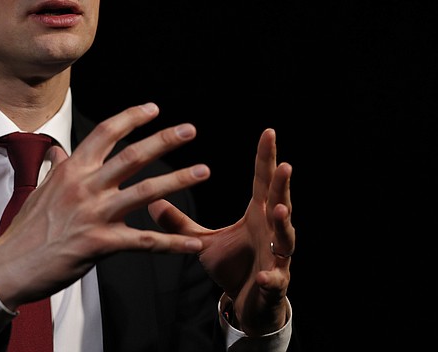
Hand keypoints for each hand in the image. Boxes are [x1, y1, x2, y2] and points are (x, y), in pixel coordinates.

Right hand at [0, 102, 207, 309]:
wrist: (11, 265)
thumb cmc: (25, 230)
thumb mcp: (40, 190)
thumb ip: (56, 169)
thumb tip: (58, 151)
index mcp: (71, 170)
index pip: (105, 133)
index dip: (131, 118)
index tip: (153, 109)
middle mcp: (85, 186)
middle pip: (132, 155)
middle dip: (164, 140)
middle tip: (189, 130)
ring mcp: (94, 214)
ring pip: (145, 191)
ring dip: (178, 180)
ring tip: (203, 170)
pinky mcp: (100, 243)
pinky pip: (144, 241)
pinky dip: (172, 243)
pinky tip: (194, 244)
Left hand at [149, 128, 293, 335]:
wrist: (249, 305)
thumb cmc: (233, 267)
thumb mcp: (204, 242)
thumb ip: (180, 222)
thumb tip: (152, 201)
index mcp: (256, 217)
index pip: (262, 182)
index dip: (265, 158)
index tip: (268, 132)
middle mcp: (270, 233)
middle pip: (279, 203)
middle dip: (282, 185)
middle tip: (284, 164)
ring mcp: (276, 258)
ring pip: (285, 239)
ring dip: (283, 224)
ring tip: (277, 209)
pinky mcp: (273, 285)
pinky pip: (273, 281)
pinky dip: (270, 278)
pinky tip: (265, 275)